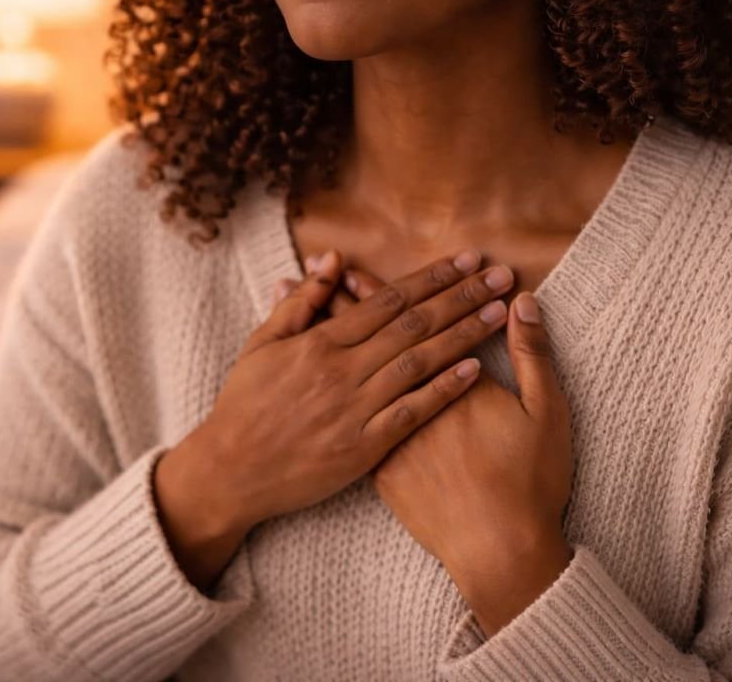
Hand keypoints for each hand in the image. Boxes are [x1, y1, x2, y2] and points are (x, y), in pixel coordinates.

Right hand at [175, 248, 516, 537]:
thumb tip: (332, 259)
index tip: (465, 260)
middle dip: (461, 296)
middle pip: (414, 324)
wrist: (231, 472)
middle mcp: (342, 370)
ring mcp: (355, 409)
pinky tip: (474, 370)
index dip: (431, 278)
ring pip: (419, 362)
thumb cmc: (244, 405)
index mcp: (319, 342)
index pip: (387, 300)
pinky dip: (443, 390)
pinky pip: (411, 412)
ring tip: (499, 311)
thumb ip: (301, 302)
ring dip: (462, 334)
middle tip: (500, 274)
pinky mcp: (364, 447)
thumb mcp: (261, 344)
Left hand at [342, 265, 575, 635]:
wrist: (498, 550)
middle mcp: (414, 402)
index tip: (389, 262)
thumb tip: (524, 302)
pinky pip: (345, 412)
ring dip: (338, 333)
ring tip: (320, 301)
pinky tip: (314, 365)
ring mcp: (391, 434)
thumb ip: (534, 354)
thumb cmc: (530, 483)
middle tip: (341, 265)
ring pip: (357, 373)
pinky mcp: (379, 464)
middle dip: (363, 299)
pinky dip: (330, 383)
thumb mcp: (548, 414)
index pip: (424, 324)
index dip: (413, 291)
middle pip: (383, 340)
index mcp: (454, 382)